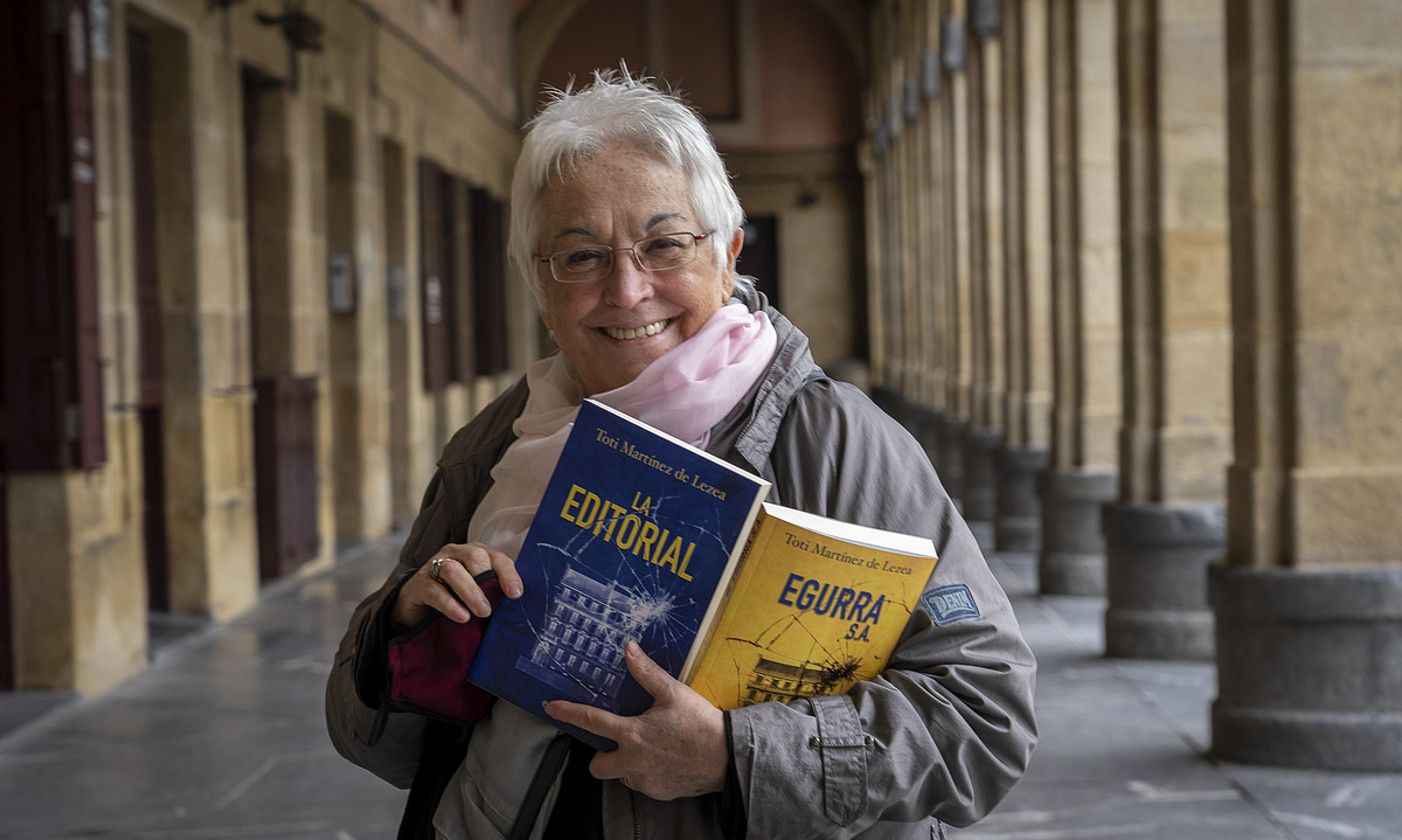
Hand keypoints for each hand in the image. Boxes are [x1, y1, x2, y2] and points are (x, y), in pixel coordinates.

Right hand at [390, 543, 522, 633]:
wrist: (418, 609)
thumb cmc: (455, 599)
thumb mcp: (479, 595)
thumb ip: (494, 594)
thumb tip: (517, 610)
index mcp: (477, 555)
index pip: (497, 557)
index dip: (509, 574)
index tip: (516, 594)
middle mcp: (456, 554)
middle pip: (475, 556)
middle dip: (487, 581)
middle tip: (492, 608)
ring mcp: (435, 566)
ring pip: (453, 570)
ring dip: (470, 592)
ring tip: (482, 612)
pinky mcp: (418, 583)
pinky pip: (435, 590)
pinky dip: (450, 604)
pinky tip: (461, 617)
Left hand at [544, 641, 727, 800]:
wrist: (728, 758)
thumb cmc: (700, 724)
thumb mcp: (673, 693)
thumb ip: (646, 672)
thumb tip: (629, 649)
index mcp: (631, 734)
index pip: (591, 721)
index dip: (568, 712)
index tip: (551, 707)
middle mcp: (632, 761)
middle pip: (597, 766)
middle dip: (602, 757)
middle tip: (619, 743)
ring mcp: (645, 781)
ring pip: (623, 775)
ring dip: (629, 764)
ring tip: (652, 750)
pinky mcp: (659, 793)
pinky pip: (644, 784)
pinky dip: (650, 773)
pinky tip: (667, 761)